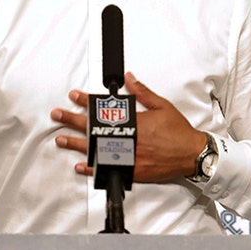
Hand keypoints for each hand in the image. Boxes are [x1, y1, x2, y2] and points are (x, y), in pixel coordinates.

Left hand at [51, 72, 205, 181]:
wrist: (192, 155)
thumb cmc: (179, 132)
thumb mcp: (162, 106)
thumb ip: (143, 93)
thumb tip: (130, 78)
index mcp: (135, 122)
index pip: (105, 109)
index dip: (87, 101)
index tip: (74, 96)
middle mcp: (129, 139)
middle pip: (95, 129)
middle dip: (73, 120)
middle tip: (58, 115)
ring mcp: (129, 156)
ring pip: (96, 150)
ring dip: (76, 144)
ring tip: (61, 139)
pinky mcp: (133, 171)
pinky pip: (108, 170)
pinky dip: (93, 169)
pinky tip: (80, 165)